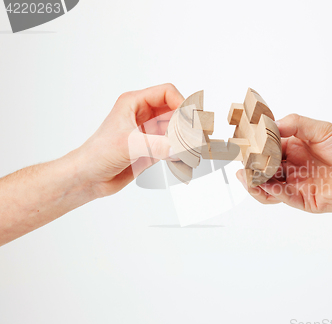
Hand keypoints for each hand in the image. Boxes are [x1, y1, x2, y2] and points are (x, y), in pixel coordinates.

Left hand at [74, 83, 183, 197]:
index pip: (166, 93)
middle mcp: (143, 115)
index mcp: (134, 103)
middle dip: (188, 120)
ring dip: (186, 136)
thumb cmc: (96, 154)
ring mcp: (148, 132)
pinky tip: (185, 157)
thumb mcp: (128, 145)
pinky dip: (181, 150)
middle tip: (198, 134)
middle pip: (175, 110)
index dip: (181, 102)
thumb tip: (179, 147)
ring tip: (194, 147)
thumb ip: (156, 145)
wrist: (88, 177)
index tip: (190, 118)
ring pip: (176, 128)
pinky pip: (173, 145)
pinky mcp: (152, 148)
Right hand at [237, 114, 331, 212]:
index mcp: (295, 149)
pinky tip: (265, 184)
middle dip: (250, 166)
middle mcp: (293, 168)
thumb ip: (294, 124)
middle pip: (263, 170)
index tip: (242, 142)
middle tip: (241, 161)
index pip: (267, 148)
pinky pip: (283, 198)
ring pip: (268, 188)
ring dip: (255, 183)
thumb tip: (268, 125)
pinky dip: (271, 192)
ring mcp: (298, 185)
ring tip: (246, 176)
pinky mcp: (306, 201)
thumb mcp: (321, 128)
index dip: (254, 146)